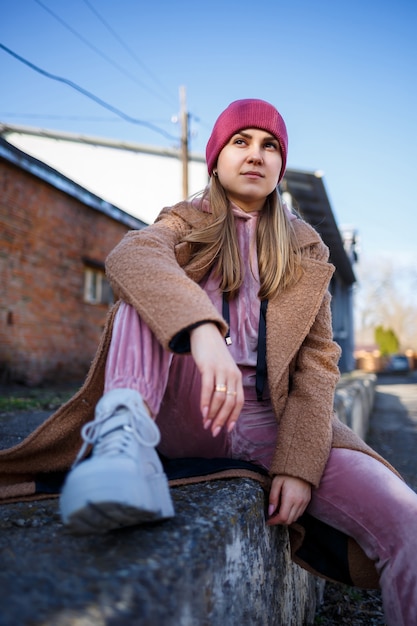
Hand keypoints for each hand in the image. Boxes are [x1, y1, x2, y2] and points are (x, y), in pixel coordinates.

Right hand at [190, 322, 243, 436]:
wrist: (205, 333)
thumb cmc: (212, 355)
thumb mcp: (222, 370)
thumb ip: (223, 384)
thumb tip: (218, 406)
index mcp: (237, 377)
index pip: (239, 402)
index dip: (233, 417)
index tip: (227, 430)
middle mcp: (232, 375)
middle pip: (230, 403)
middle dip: (222, 420)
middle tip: (213, 432)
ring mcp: (221, 370)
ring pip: (220, 398)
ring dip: (213, 414)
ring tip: (206, 424)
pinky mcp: (209, 367)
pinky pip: (208, 388)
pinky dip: (206, 402)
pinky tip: (203, 412)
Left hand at [266, 475, 310, 525]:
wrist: (301, 466)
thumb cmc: (287, 473)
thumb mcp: (276, 483)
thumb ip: (273, 498)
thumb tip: (270, 511)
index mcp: (290, 498)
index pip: (283, 517)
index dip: (275, 522)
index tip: (268, 521)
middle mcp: (299, 502)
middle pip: (289, 520)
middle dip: (279, 521)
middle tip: (272, 517)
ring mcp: (304, 502)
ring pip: (295, 518)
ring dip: (286, 518)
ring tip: (278, 512)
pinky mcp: (307, 501)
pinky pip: (300, 513)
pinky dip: (293, 514)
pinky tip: (287, 508)